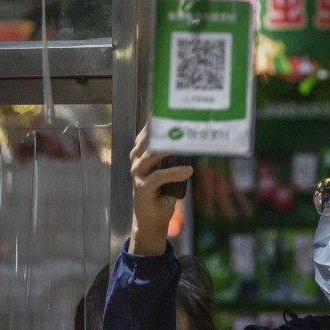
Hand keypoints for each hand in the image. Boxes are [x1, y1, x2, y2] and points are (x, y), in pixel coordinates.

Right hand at [129, 124, 193, 255]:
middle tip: (182, 123)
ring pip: (152, 155)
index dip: (158, 121)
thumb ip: (174, 156)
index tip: (173, 110)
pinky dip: (175, 173)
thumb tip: (193, 140)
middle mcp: (137, 161)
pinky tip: (188, 171)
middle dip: (164, 131)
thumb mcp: (168, 170)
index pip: (148, 132)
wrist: (151, 218)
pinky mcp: (143, 188)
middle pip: (149, 140)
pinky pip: (159, 177)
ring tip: (185, 144)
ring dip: (169, 149)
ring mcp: (138, 174)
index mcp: (141, 153)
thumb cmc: (162, 192)